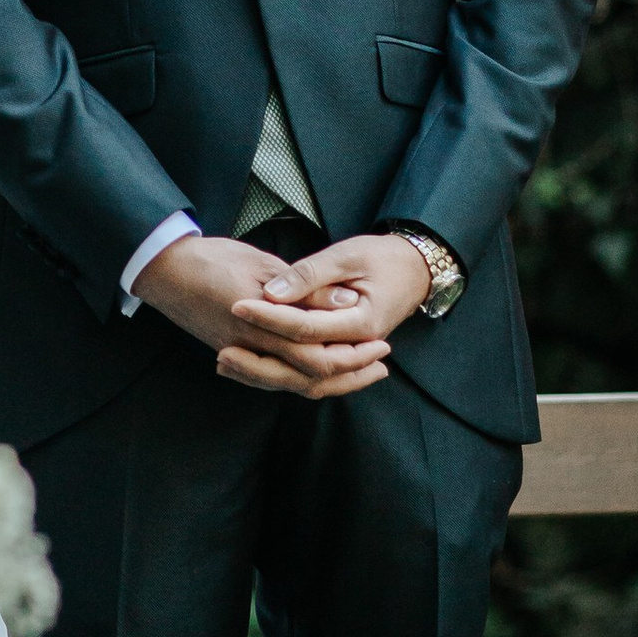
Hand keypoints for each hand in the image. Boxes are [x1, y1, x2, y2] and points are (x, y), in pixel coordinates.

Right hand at [138, 230, 414, 402]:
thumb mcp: (264, 264)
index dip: (352, 355)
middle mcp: (250, 347)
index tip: (381, 345)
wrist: (163, 270)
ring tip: (358, 372)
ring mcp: (239, 354)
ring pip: (289, 384)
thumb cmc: (212, 259)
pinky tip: (315, 373)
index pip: (315, 355)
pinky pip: (269, 379)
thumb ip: (306, 287)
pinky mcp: (231, 352)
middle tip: (380, 365)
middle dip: (349, 375)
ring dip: (329, 382)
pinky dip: (297, 380)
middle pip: (308, 378)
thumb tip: (348, 300)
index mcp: (261, 323)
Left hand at [221, 231, 432, 400]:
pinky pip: (310, 375)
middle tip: (221, 354)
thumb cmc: (383, 258)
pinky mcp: (341, 352)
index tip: (237, 305)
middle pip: (303, 368)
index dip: (269, 317)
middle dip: (260, 363)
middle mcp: (357, 346)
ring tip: (226, 364)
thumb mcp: (348, 256)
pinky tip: (247, 368)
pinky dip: (280, 374)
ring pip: (306, 380)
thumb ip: (311, 276)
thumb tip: (274, 293)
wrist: (416, 269)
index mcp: (361, 322)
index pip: (306, 328)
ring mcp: (351, 354)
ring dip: (266, 376)